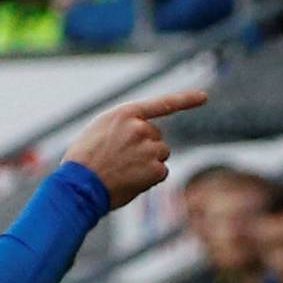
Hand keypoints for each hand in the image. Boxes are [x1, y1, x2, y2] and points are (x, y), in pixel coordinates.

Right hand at [62, 89, 208, 209]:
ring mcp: (149, 148)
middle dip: (147, 149)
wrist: (78, 185)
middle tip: (121, 162)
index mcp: (126, 114)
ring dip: (149, 164)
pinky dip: (150, 180)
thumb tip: (145, 137)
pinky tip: (130, 182)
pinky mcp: (154, 169)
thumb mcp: (99, 131)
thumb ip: (124, 127)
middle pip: (158, 138)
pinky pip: (161, 173)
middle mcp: (140, 128)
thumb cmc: (83, 161)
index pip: (161, 104)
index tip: (204, 96)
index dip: (185, 100)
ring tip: (124, 172)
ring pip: (161, 155)